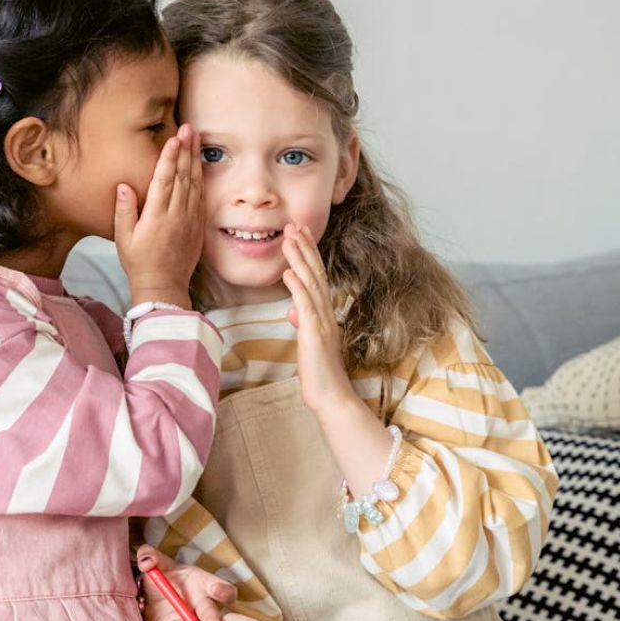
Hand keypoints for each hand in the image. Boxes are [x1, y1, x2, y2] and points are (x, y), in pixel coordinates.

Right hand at [114, 125, 203, 309]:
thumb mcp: (123, 238)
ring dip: (195, 159)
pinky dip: (201, 178)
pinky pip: (200, 196)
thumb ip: (124, 211)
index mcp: (157, 216)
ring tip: (197, 139)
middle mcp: (176, 214)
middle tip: (189, 128)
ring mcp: (189, 219)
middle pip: (183, 175)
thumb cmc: (139, 262)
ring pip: (194, 183)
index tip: (174, 138)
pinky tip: (200, 165)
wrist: (164, 286)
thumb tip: (123, 186)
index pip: (164, 179)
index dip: (170, 157)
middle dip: (186, 150)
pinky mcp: (197, 225)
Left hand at [137, 545, 280, 620]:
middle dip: (213, 619)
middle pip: (212, 613)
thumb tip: (146, 562)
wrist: (146, 593)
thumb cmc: (161, 573)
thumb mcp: (155, 560)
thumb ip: (149, 554)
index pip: (222, 588)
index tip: (217, 590)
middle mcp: (201, 605)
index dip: (224, 590)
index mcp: (203, 583)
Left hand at [281, 224, 355, 414]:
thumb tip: (293, 310)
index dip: (308, 253)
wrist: (331, 397)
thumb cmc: (318, 372)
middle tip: (294, 223)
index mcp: (324, 313)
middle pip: (315, 272)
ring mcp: (322, 322)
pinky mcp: (315, 335)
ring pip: (311, 283)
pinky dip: (297, 288)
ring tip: (289, 237)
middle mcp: (326, 312)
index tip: (299, 233)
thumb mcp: (308, 343)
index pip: (316, 276)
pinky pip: (307, 306)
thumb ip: (303, 323)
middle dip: (304, 247)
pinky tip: (288, 272)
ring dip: (300, 259)